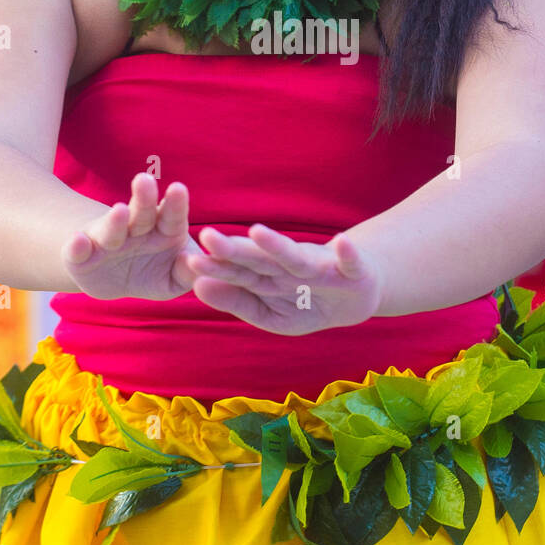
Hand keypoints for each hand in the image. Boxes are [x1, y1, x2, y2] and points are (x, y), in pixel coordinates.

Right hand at [61, 173, 203, 300]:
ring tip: (119, 210)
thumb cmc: (154, 272)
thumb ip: (187, 272)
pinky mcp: (80, 258)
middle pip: (141, 213)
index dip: (175, 204)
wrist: (116, 280)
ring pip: (111, 229)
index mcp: (163, 230)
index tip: (178, 189)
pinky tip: (78, 240)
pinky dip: (77, 246)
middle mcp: (134, 229)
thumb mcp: (174, 278)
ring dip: (114, 220)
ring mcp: (106, 242)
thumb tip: (196, 264)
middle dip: (143, 198)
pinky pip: (77, 252)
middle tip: (145, 180)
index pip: (172, 215)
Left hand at [182, 224, 382, 334]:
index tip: (190, 259)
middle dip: (235, 249)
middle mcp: (289, 268)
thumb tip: (197, 287)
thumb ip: (236, 300)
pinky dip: (347, 253)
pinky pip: (349, 261)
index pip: (237, 270)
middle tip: (207, 237)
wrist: (355, 298)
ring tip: (257, 232)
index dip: (215, 266)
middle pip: (259, 258)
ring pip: (296, 256)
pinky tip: (341, 242)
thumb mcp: (268, 312)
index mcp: (268, 277)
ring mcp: (321, 268)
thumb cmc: (305, 302)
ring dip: (278, 245)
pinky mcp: (352, 270)